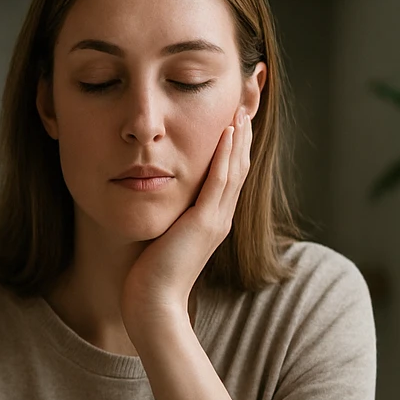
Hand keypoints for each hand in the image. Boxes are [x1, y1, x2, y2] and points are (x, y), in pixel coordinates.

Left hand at [122, 106, 253, 336]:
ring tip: (243, 101)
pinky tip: (226, 130)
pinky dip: (226, 154)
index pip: (231, 169)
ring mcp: (216, 220)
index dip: (236, 139)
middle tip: (251, 94)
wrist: (152, 305)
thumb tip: (153, 190)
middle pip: (242, 161)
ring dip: (240, 132)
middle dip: (245, 126)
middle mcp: (221, 216)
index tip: (237, 109)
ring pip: (236, 167)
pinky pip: (220, 181)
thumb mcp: (162, 233)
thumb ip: (166, 212)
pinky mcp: (205, 224)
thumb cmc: (148, 275)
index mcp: (212, 217)